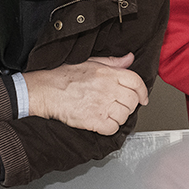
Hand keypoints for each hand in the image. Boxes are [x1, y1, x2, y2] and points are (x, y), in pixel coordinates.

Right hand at [24, 54, 147, 135]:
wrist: (45, 91)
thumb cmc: (63, 77)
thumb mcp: (90, 62)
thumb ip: (112, 62)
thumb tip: (129, 59)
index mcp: (107, 73)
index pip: (136, 82)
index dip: (143, 91)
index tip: (143, 98)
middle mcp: (107, 88)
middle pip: (132, 101)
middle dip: (130, 105)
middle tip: (121, 106)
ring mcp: (101, 105)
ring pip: (124, 116)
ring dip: (119, 117)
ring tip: (109, 113)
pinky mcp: (93, 121)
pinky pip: (112, 129)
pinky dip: (110, 128)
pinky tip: (103, 122)